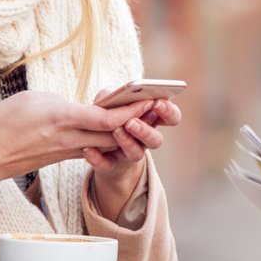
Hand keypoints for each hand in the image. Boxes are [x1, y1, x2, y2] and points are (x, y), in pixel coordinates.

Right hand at [0, 90, 146, 202]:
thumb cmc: (5, 123)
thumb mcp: (37, 99)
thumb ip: (67, 103)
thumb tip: (85, 109)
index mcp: (65, 119)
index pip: (109, 118)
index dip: (134, 110)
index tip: (152, 98)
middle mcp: (72, 138)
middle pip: (117, 133)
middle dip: (143, 122)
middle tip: (164, 108)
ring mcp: (71, 150)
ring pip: (109, 142)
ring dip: (131, 131)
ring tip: (150, 116)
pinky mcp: (67, 156)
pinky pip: (96, 147)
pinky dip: (112, 138)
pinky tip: (122, 128)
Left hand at [87, 99, 180, 218]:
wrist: (97, 142)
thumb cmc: (110, 114)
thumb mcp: (114, 100)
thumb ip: (119, 95)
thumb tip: (121, 94)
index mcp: (151, 121)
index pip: (172, 118)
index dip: (168, 112)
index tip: (157, 102)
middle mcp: (145, 140)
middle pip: (156, 140)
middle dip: (146, 131)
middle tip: (132, 121)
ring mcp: (129, 154)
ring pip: (136, 154)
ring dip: (127, 143)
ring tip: (115, 131)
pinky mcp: (111, 166)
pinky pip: (107, 165)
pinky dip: (98, 159)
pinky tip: (88, 150)